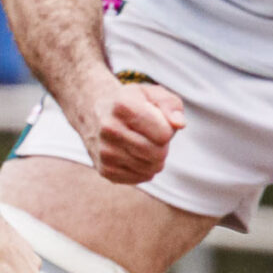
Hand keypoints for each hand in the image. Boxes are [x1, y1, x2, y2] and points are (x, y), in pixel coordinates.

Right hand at [71, 75, 185, 183]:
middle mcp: (109, 129)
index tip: (156, 121)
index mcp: (123, 106)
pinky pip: (141, 177)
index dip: (167, 128)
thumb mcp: (152, 94)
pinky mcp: (105, 170)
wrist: (93, 113)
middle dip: (162, 145)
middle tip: (151, 135)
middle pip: (158, 153)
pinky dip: (144, 168)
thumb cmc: (131, 103)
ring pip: (151, 168)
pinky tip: (133, 154)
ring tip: (141, 143)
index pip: (164, 134)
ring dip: (154, 158)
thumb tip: (179, 124)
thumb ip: (171, 105)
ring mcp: (105, 152)